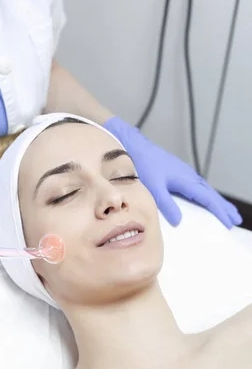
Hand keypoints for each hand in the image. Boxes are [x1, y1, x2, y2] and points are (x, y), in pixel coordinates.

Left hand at [103, 116, 241, 227]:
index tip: (229, 222)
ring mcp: (183, 173)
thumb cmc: (142, 164)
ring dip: (216, 200)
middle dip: (223, 207)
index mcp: (185, 179)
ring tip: (226, 211)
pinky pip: (197, 186)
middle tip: (235, 219)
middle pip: (211, 193)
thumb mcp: (153, 187)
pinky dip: (205, 194)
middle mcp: (187, 175)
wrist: (131, 146)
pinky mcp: (176, 172)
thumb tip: (179, 221)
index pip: (207, 198)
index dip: (219, 211)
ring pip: (205, 189)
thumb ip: (166, 204)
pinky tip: (204, 198)